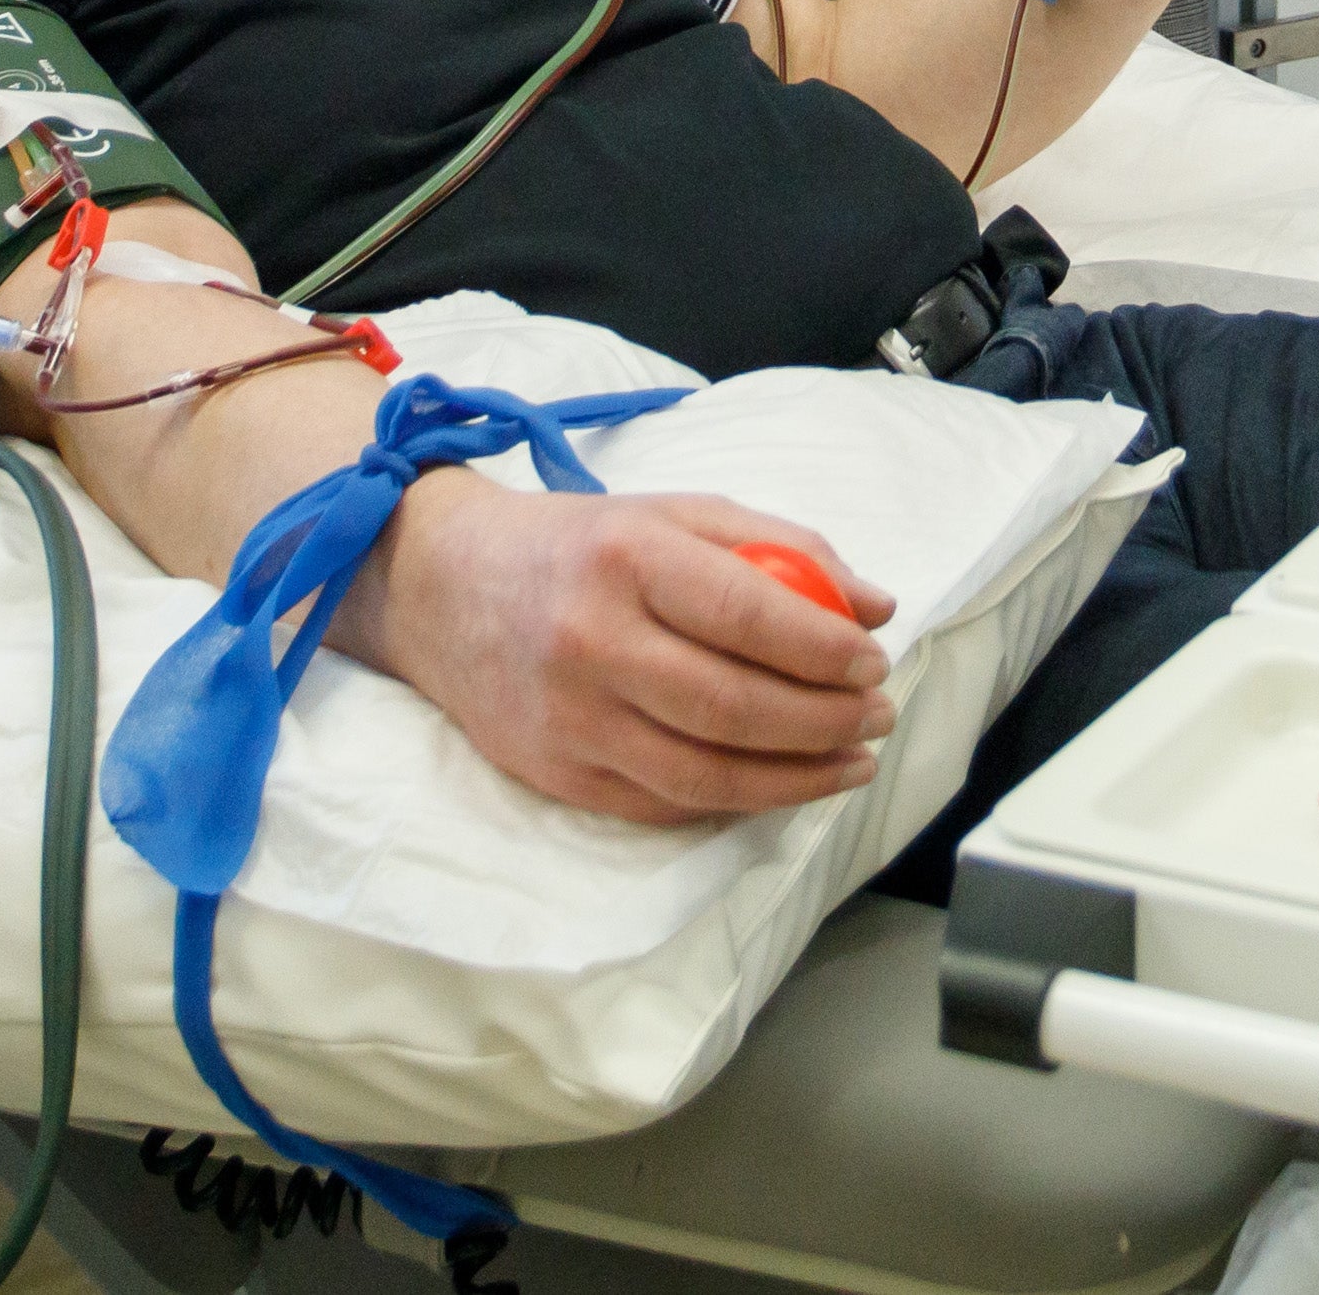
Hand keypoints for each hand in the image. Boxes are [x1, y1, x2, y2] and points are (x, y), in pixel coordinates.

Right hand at [351, 476, 889, 823]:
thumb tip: (875, 606)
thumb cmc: (578, 547)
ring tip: (851, 762)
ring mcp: (570, 718)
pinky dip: (733, 802)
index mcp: (627, 558)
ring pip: (704, 773)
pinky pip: (663, 805)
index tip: (873, 661)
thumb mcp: (675, 514)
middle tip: (877, 716)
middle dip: (824, 721)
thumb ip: (780, 548)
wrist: (441, 588)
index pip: (745, 613)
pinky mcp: (556, 773)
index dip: (822, 649)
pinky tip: (778, 783)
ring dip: (795, 779)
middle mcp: (592, 641)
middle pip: (732, 706)